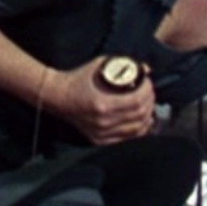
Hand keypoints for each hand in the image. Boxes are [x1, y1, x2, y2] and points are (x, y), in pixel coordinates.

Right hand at [41, 55, 155, 144]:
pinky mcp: (100, 140)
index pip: (137, 100)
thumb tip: (146, 69)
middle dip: (149, 102)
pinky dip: (138, 130)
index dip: (147, 91)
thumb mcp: (99, 66)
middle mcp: (104, 122)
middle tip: (149, 93)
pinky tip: (142, 121)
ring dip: (147, 116)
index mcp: (103, 104)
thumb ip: (123, 65)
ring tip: (148, 106)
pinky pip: (126, 138)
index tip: (148, 84)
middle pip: (140, 115)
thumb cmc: (77, 79)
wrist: (57, 97)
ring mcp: (102, 133)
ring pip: (137, 129)